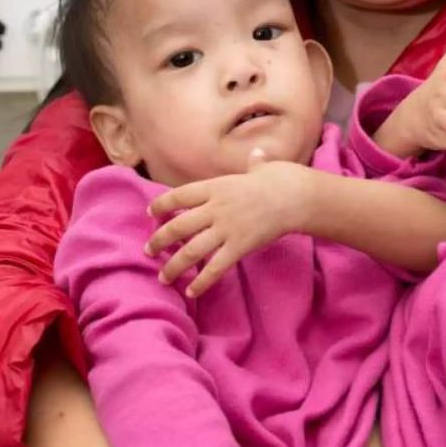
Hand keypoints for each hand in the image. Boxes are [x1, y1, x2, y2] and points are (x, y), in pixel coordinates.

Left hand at [146, 156, 308, 296]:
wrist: (296, 196)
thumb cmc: (281, 179)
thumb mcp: (262, 168)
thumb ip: (254, 164)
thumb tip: (258, 155)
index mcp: (216, 187)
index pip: (178, 196)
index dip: (161, 205)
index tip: (151, 213)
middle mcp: (215, 208)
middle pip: (178, 226)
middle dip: (159, 240)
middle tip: (148, 250)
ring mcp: (226, 229)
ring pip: (191, 251)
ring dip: (173, 266)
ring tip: (163, 277)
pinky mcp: (239, 246)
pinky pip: (215, 267)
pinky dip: (201, 281)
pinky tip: (191, 291)